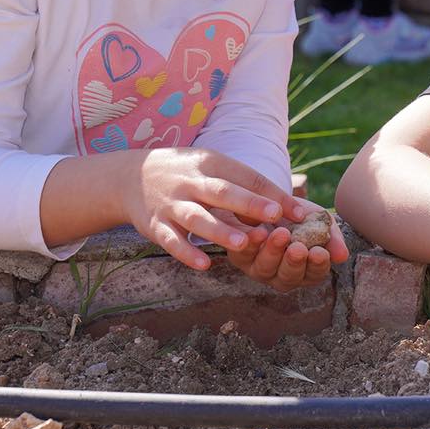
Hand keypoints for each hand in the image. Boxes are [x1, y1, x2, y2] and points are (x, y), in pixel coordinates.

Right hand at [125, 147, 308, 271]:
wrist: (130, 176)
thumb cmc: (186, 174)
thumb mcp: (213, 167)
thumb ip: (245, 186)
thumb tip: (287, 208)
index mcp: (212, 163)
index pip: (247, 177)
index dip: (273, 194)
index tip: (299, 213)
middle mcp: (192, 182)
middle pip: (223, 193)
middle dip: (249, 205)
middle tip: (275, 218)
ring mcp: (172, 204)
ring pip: (197, 218)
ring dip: (220, 231)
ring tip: (243, 244)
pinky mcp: (155, 225)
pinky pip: (172, 240)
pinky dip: (187, 253)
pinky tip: (204, 264)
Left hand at [225, 206, 349, 291]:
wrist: (273, 202)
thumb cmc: (302, 217)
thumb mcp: (321, 222)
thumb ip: (332, 238)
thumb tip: (342, 256)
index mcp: (306, 271)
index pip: (314, 274)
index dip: (317, 265)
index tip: (320, 252)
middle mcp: (283, 276)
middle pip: (289, 277)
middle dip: (293, 263)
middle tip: (298, 248)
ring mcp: (261, 269)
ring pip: (266, 268)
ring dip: (273, 252)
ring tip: (281, 234)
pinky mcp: (241, 258)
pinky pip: (243, 255)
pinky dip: (250, 244)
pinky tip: (258, 231)